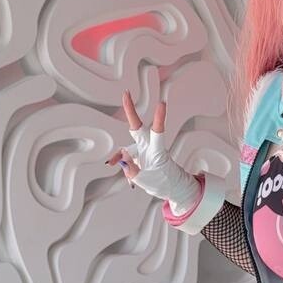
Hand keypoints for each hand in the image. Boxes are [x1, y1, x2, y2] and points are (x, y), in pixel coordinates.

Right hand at [105, 91, 202, 210]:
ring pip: (126, 148)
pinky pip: (126, 158)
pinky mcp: (138, 156)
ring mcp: (143, 150)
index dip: (159, 117)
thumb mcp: (146, 180)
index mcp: (157, 151)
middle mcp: (149, 147)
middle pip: (137, 127)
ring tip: (110, 163)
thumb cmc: (164, 182)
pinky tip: (115, 166)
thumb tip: (122, 161)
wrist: (171, 188)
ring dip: (118, 156)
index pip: (157, 131)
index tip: (161, 103)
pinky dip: (121, 163)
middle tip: (126, 93)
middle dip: (130, 110)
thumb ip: (132, 171)